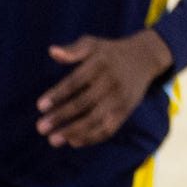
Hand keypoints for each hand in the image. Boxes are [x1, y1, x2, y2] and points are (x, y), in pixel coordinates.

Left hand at [39, 29, 172, 146]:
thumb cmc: (110, 53)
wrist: (145, 58)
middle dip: (61, 117)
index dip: (58, 94)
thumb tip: (52, 51)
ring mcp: (120, 98)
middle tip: (41, 128)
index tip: (40, 106)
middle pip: (83, 103)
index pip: (75, 81)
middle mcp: (112, 82)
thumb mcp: (93, 44)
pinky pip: (109, 128)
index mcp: (100, 64)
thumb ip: (73, 49)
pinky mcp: (126, 110)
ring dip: (74, 132)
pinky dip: (92, 137)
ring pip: (96, 119)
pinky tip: (74, 142)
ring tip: (53, 140)